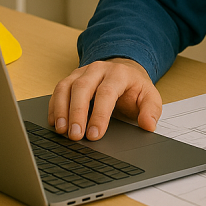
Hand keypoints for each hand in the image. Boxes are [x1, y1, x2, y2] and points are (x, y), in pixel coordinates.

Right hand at [47, 58, 161, 141]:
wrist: (125, 72)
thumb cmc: (135, 89)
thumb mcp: (150, 97)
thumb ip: (151, 111)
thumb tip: (148, 125)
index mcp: (119, 74)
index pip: (106, 93)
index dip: (99, 115)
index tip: (94, 135)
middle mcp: (98, 69)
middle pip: (82, 88)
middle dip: (76, 113)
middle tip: (74, 136)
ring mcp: (82, 72)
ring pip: (66, 87)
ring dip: (61, 110)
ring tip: (61, 131)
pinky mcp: (71, 78)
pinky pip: (58, 90)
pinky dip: (54, 106)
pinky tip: (55, 122)